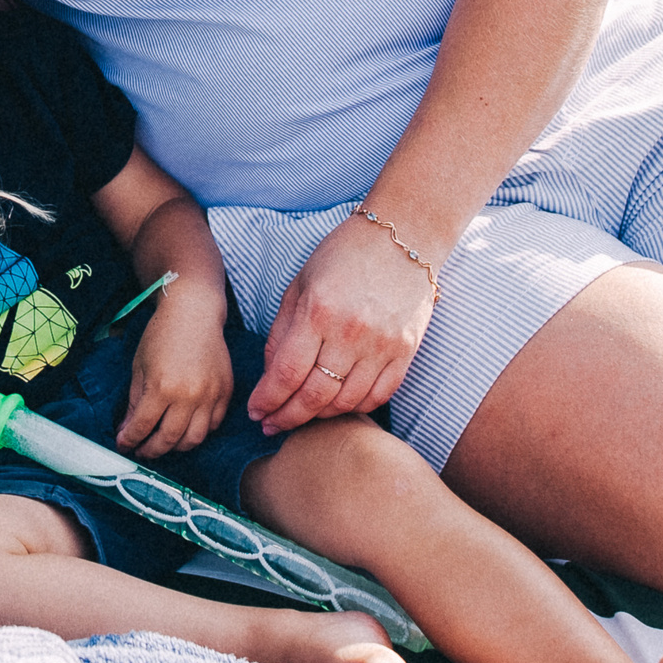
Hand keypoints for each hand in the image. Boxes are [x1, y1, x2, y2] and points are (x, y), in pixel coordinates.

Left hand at [119, 302, 232, 456]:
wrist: (194, 313)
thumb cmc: (161, 335)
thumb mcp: (139, 367)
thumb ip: (134, 401)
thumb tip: (126, 429)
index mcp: (162, 388)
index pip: (142, 427)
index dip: (129, 440)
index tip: (123, 445)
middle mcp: (188, 396)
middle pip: (168, 439)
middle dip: (151, 450)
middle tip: (142, 451)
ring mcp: (210, 395)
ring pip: (194, 439)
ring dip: (176, 447)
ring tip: (164, 443)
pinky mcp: (225, 392)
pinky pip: (214, 425)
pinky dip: (200, 432)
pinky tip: (186, 428)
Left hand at [246, 217, 434, 433]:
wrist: (402, 236)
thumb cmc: (343, 255)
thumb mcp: (300, 284)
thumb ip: (282, 331)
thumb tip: (270, 375)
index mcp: (318, 312)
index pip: (286, 373)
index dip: (267, 399)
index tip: (255, 412)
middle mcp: (351, 333)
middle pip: (314, 395)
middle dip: (287, 417)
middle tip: (271, 425)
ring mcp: (383, 345)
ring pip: (346, 401)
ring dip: (319, 416)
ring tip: (302, 415)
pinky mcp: (406, 351)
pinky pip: (379, 396)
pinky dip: (356, 407)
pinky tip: (338, 405)